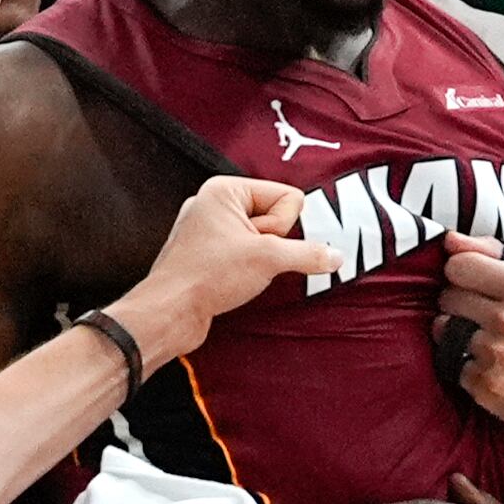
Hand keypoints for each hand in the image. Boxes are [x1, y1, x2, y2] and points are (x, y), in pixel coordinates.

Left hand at [127, 176, 338, 353]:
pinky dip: (248, 270)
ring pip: (262, 240)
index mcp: (226, 190)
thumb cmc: (205, 276)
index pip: (287, 197)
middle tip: (245, 260)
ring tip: (236, 273)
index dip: (282, 227)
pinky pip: (246, 254)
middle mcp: (216, 204)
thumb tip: (335, 256)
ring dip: (261, 260)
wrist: (168, 313)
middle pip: (275, 217)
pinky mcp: (208, 255)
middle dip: (271, 245)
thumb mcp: (268, 259)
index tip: (256, 244)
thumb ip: (309, 254)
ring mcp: (210, 230)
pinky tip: (233, 281)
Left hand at [437, 233, 503, 434]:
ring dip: (457, 334)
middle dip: (459, 303)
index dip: (462, 273)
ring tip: (486, 340)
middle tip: (483, 315)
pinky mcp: (485, 386)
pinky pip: (451, 364)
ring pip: (444, 330)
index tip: (474, 282)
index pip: (458, 265)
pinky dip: (465, 365)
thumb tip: (450, 240)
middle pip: (447, 297)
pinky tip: (490, 365)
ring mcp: (496, 355)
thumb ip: (491, 252)